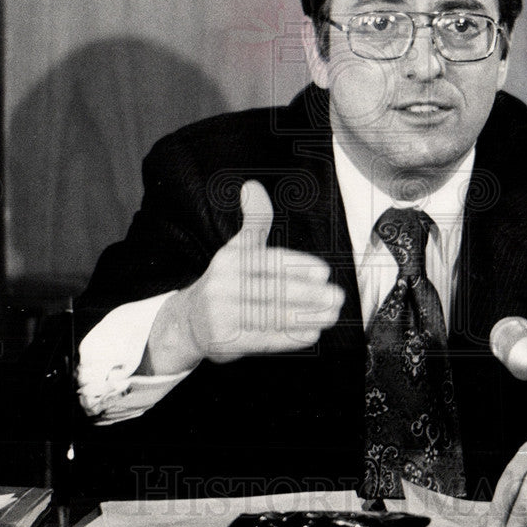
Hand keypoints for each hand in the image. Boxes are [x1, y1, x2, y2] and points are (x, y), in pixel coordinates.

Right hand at [141, 180, 344, 373]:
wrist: (189, 321)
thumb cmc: (226, 280)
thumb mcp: (237, 248)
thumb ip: (254, 220)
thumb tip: (253, 186)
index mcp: (230, 260)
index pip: (268, 261)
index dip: (297, 266)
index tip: (324, 272)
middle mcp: (222, 285)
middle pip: (272, 290)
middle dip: (309, 295)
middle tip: (337, 296)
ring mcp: (221, 314)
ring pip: (270, 316)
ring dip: (306, 317)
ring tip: (331, 315)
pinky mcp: (224, 340)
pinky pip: (262, 339)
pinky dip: (289, 338)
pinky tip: (311, 334)